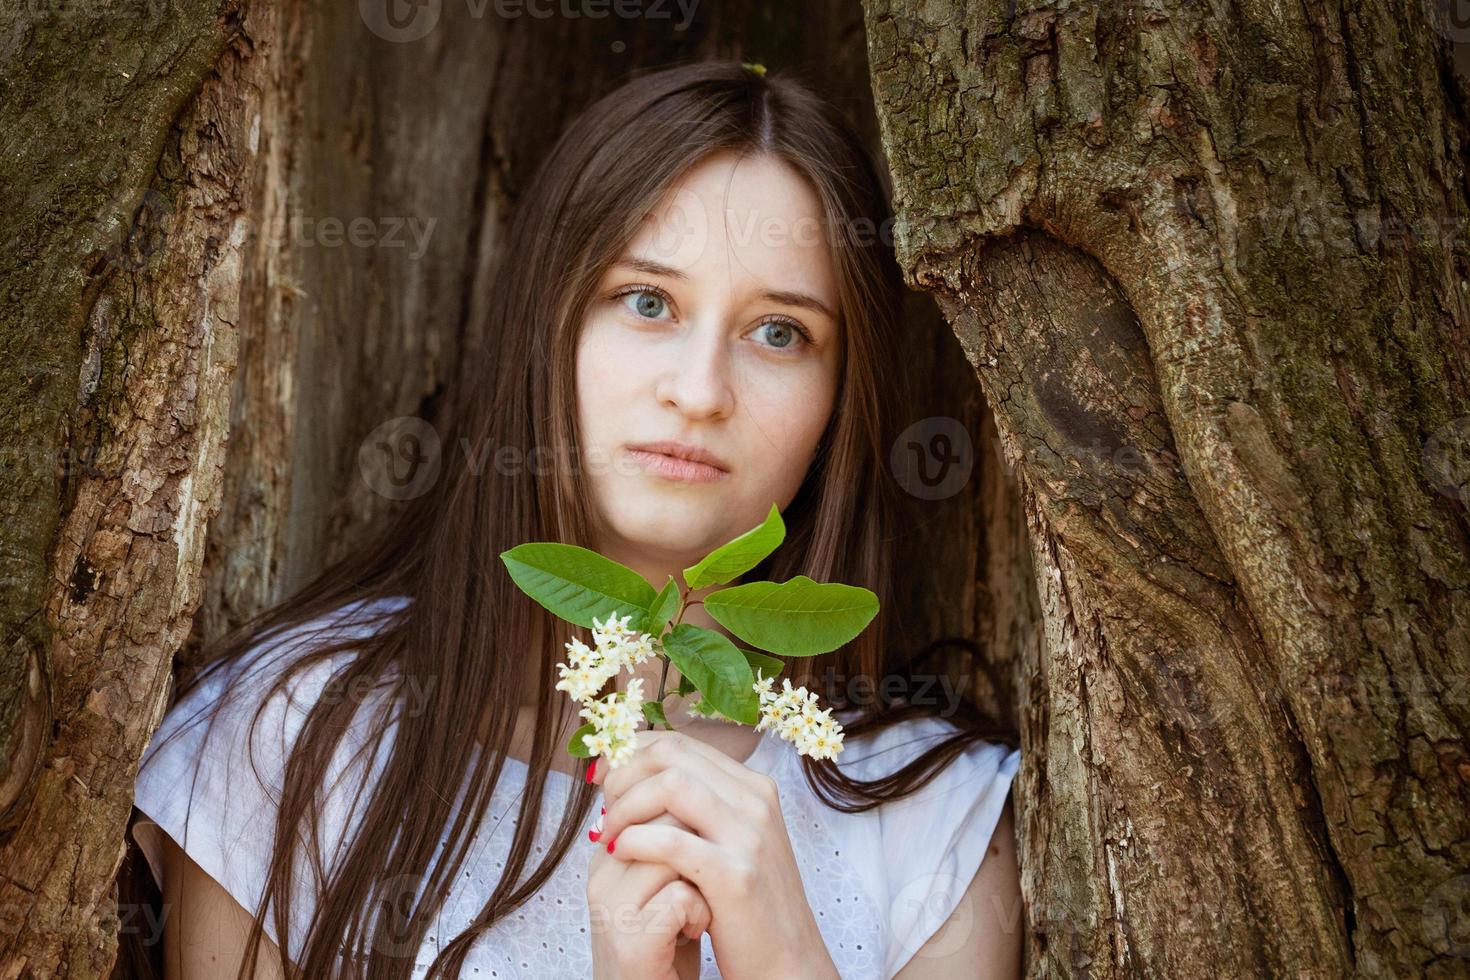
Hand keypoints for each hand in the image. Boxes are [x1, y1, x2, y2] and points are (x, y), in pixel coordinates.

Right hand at [587, 808, 709, 979]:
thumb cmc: (669, 940)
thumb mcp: (664, 878)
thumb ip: (669, 832)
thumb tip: (696, 779)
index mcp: (608, 851)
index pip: (651, 793)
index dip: (690, 813)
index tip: (701, 847)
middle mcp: (601, 874)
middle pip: (662, 815)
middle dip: (698, 840)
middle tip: (704, 875)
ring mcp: (611, 909)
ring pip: (670, 852)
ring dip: (702, 877)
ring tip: (701, 903)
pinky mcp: (630, 943)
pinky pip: (679, 897)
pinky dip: (701, 911)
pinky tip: (698, 929)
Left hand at [591, 730, 839, 979]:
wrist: (788, 961)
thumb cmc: (748, 905)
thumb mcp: (733, 842)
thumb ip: (698, 807)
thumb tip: (636, 778)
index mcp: (753, 787)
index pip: (679, 743)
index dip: (632, 753)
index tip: (604, 777)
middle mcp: (756, 801)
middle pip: (671, 754)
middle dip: (624, 774)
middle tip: (603, 805)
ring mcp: (749, 835)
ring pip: (670, 785)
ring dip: (626, 805)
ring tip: (610, 833)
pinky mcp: (735, 875)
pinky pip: (671, 841)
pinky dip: (635, 840)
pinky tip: (620, 852)